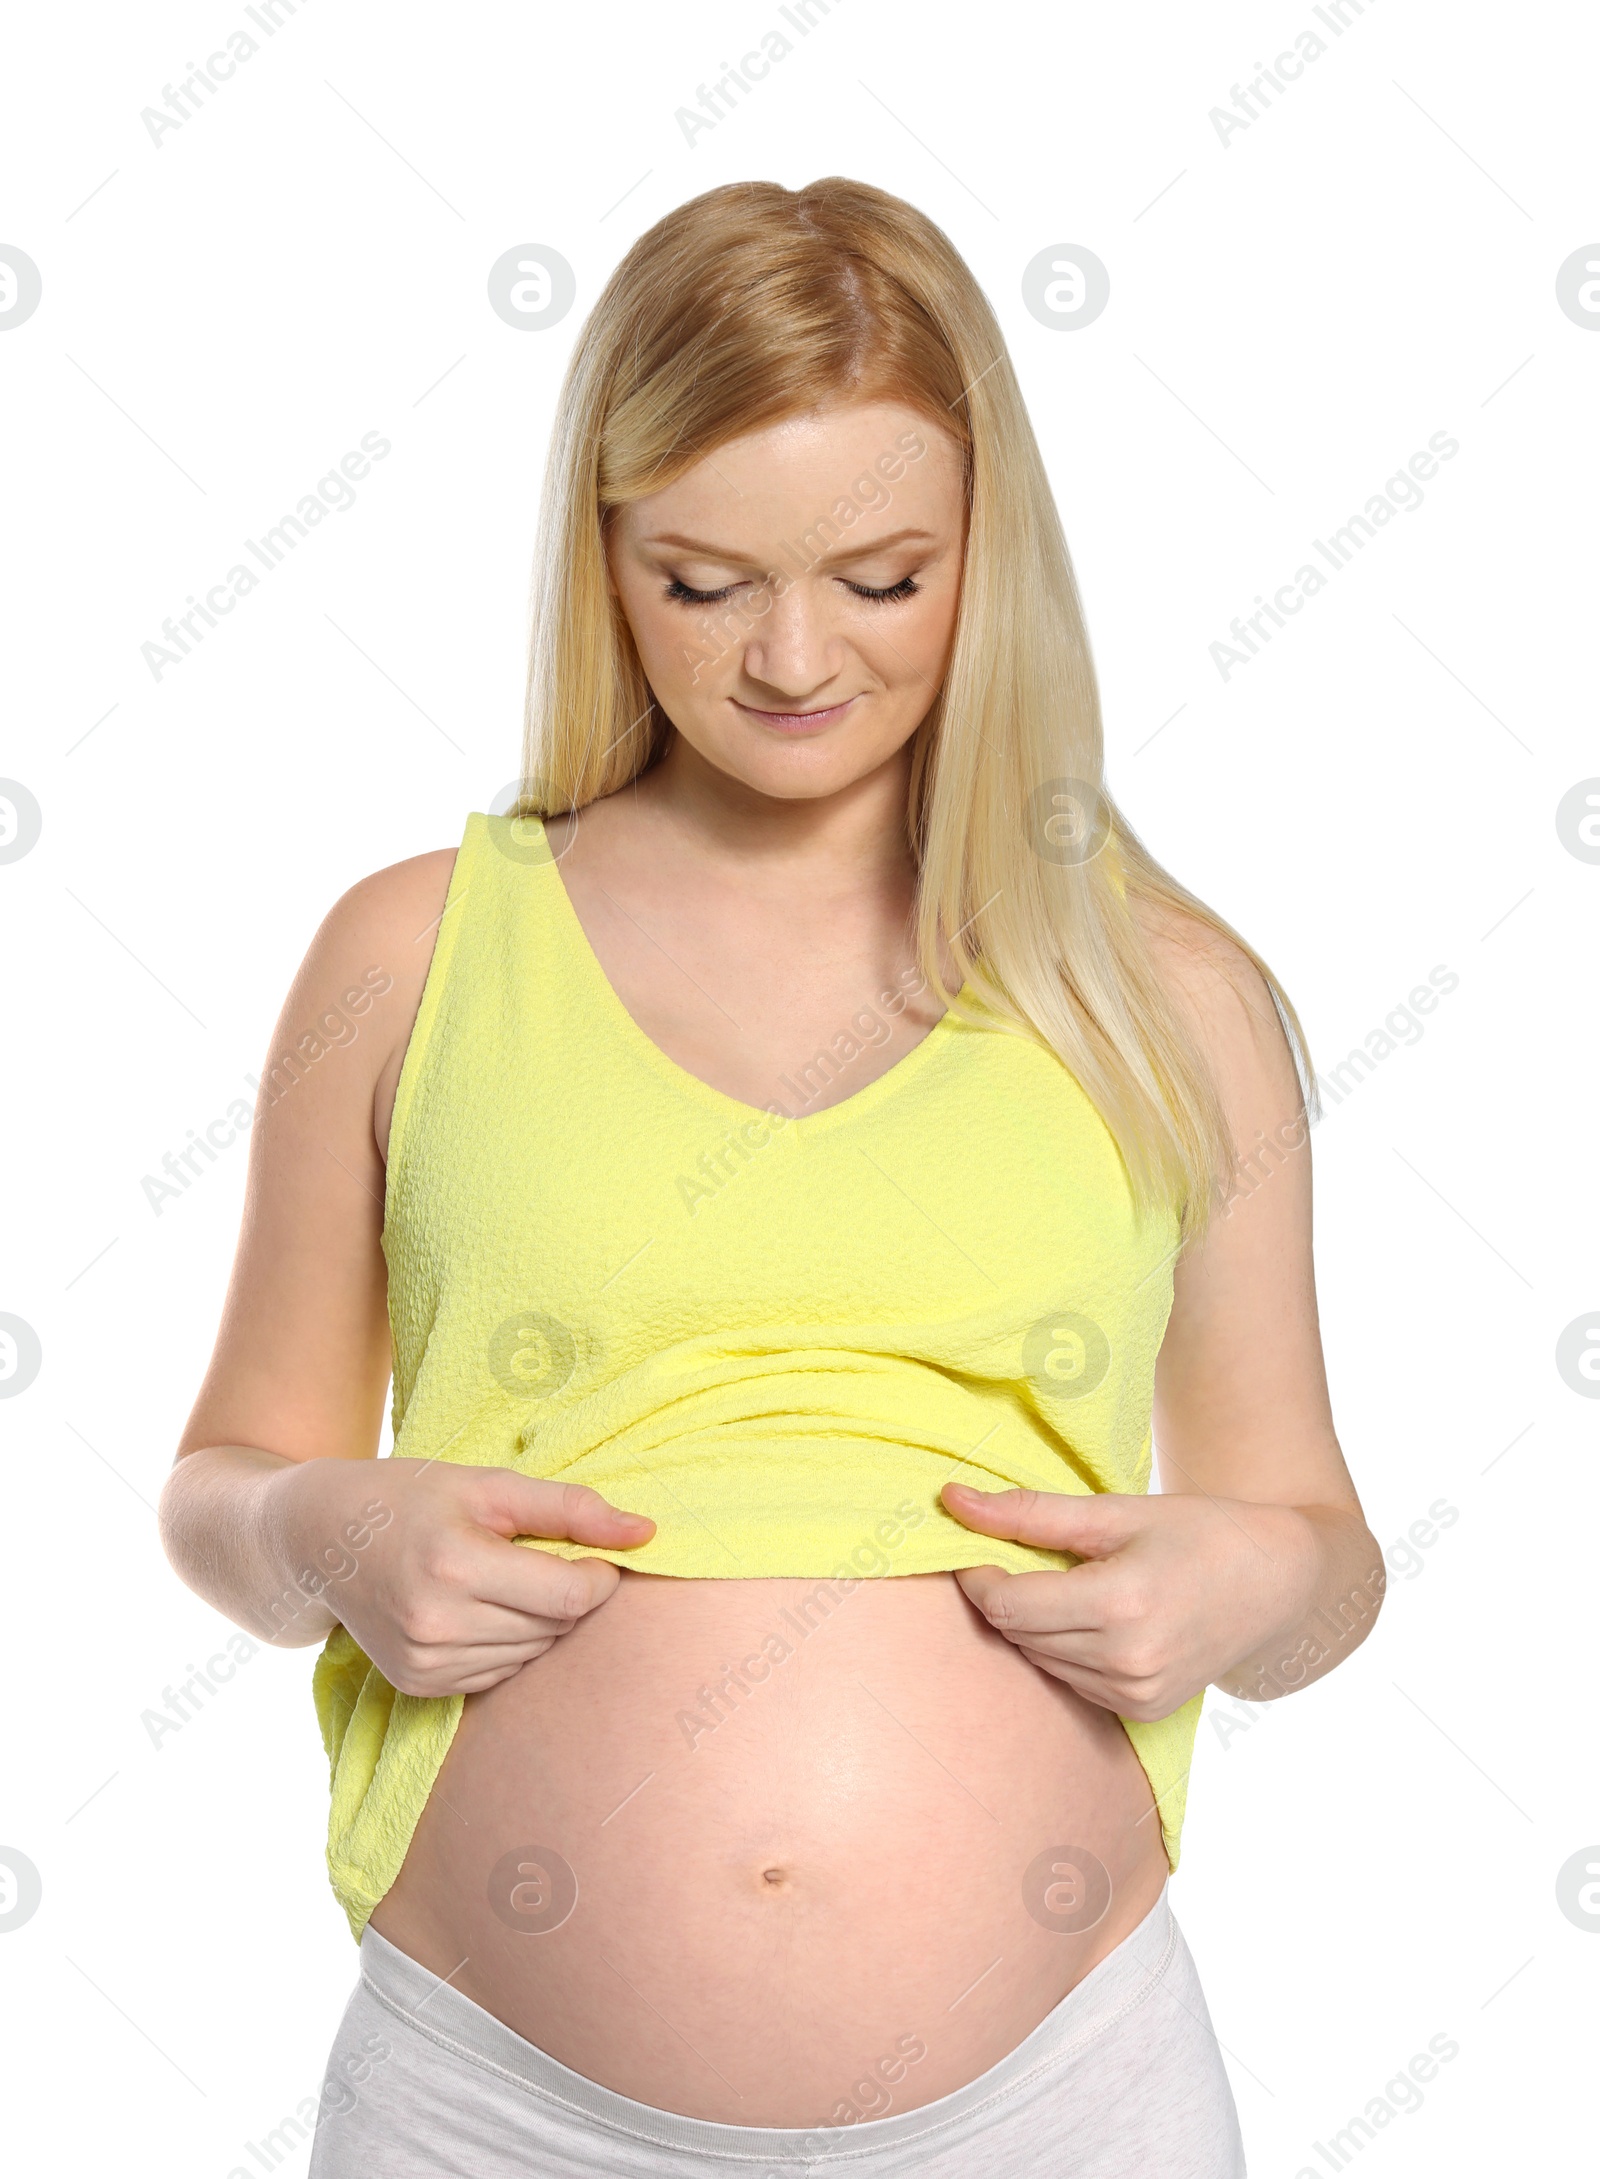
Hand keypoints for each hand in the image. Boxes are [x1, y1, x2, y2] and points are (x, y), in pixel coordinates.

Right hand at [273, 1457, 654, 1697]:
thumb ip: (572, 1509)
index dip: (598, 1577)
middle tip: (538, 1558)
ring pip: (533, 1654)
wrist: (322, 1539)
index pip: (568, 1597)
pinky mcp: (419, 1685)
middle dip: (567, 1595)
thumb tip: (648, 1533)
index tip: (591, 1554)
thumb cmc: (413, 1498)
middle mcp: (436, 1622)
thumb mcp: (490, 1485)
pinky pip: (500, 1673)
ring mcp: (424, 1662)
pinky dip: (508, 1644)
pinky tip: (479, 1608)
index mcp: (454, 1563)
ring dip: (539, 1622)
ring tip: (502, 1578)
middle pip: (554, 1628)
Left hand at [941, 1482, 1319, 1720]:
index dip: (978, 1576)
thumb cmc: (1198, 1532)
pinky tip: (1093, 1618)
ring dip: (1034, 1624)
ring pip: (1040, 1660)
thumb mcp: (1116, 1511)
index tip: (975, 1546)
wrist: (1276, 1581)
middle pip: (1019, 1633)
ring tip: (1067, 1584)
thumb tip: (951, 1502)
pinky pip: (1070, 1681)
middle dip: (1005, 1595)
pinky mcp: (1142, 1711)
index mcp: (1119, 1604)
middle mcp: (1127, 1660)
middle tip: (1020, 1556)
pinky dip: (1064, 1649)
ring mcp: (1136, 1694)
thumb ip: (1030, 1513)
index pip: (1008, 1605)